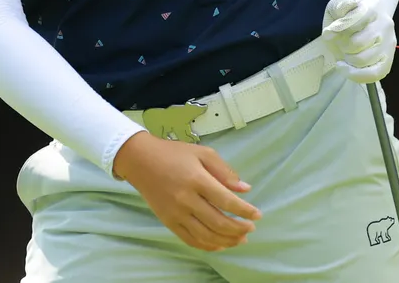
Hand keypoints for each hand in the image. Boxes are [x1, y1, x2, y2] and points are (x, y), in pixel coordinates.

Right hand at [111, 132, 261, 250]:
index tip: (258, 214)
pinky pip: (190, 240)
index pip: (226, 201)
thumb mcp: (203, 153)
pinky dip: (208, 245)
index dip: (245, 211)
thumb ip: (225, 171)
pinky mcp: (168, 222)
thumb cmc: (174, 154)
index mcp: (197, 180)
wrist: (140, 161)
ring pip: (206, 235)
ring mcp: (176, 214)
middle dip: (239, 228)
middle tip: (251, 228)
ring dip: (226, 240)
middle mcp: (186, 200)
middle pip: (218, 222)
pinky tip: (220, 244)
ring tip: (240, 239)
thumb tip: (245, 189)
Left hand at [321, 0, 396, 82]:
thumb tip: (331, 31)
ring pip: (364, 60)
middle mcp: (385, 25)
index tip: (329, 33)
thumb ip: (337, 9)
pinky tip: (348, 69)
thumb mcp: (339, 6)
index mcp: (374, 7)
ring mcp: (389, 43)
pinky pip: (374, 74)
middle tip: (341, 44)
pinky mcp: (389, 60)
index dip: (338, 29)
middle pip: (357, 43)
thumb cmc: (349, 16)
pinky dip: (357, 75)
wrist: (366, 22)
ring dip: (349, 60)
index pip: (354, 21)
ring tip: (346, 54)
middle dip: (343, 46)